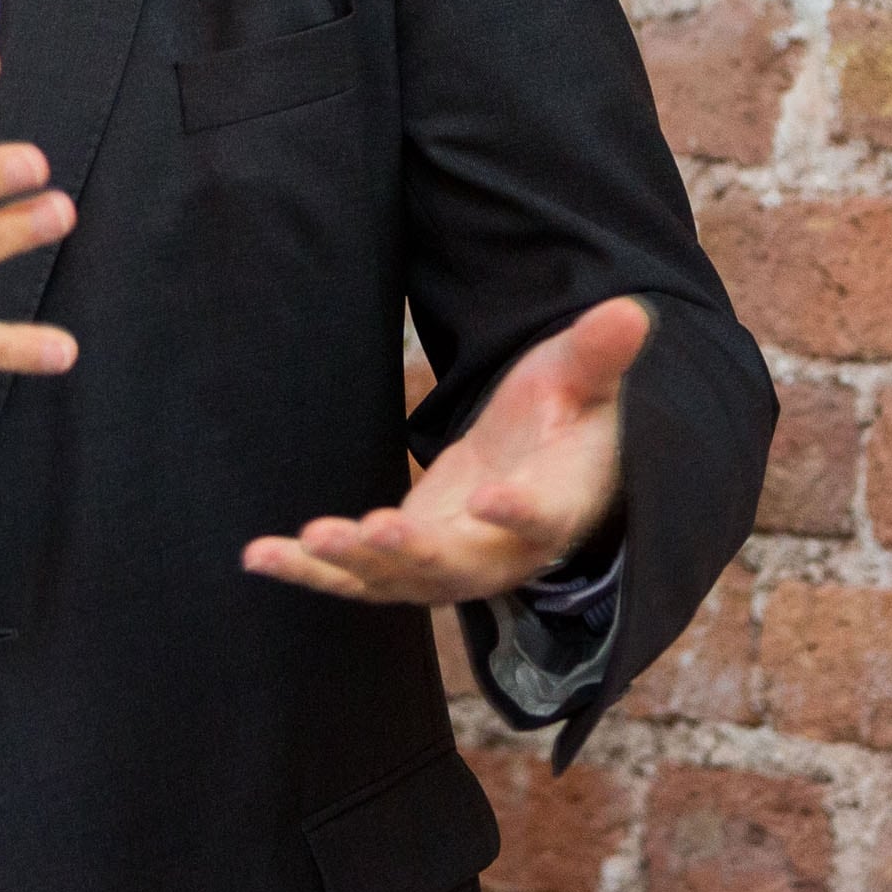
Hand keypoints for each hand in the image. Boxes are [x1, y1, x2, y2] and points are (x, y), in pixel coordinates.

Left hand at [239, 297, 650, 606]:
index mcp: (555, 507)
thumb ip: (598, 354)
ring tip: (303, 543)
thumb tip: (633, 311)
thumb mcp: (582, 379)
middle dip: (411, 553)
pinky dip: (308, 569)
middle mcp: (501, 551)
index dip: (520, 513)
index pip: (542, 518)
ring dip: (350, 566)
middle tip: (368, 531)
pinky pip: (356, 576)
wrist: (542, 470)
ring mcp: (448, 563)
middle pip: (459, 566)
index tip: (492, 497)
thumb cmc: (567, 418)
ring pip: (398, 581)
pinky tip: (257, 555)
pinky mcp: (404, 560)